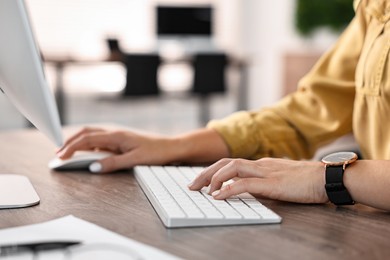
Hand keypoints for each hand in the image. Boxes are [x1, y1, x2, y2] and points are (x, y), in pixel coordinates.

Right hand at [56, 127, 176, 172]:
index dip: (71, 147)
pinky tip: (86, 152)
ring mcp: (118, 135)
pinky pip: (100, 139)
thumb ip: (113, 163)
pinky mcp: (121, 140)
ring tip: (66, 151)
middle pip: (86, 133)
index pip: (87, 139)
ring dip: (78, 142)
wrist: (172, 147)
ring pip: (92, 135)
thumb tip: (93, 168)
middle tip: (57, 154)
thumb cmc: (157, 152)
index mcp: (116, 135)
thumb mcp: (135, 160)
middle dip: (70, 142)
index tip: (60, 157)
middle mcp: (115, 133)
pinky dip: (89, 144)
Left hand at [188, 157, 328, 203]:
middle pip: (225, 163)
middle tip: (192, 185)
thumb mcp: (281, 180)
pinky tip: (219, 196)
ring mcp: (265, 172)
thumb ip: (264, 182)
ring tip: (202, 190)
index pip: (231, 163)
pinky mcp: (272, 183)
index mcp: (261, 164)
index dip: (213, 170)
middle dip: (205, 173)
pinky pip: (245, 184)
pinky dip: (228, 189)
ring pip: (231, 168)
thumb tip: (249, 190)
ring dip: (213, 178)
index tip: (201, 181)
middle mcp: (260, 164)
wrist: (327, 178)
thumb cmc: (307, 181)